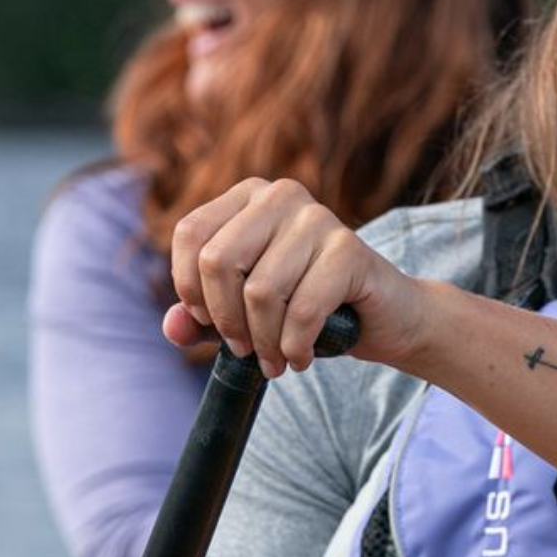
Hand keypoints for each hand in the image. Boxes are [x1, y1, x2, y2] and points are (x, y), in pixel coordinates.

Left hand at [166, 178, 429, 379]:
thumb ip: (202, 318)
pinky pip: (302, 308)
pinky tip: (301, 356)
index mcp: (248, 197)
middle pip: (219, 261)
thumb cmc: (308, 308)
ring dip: (265, 342)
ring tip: (275, 360)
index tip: (211, 323)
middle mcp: (280, 196)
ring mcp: (318, 218)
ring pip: (261, 291)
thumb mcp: (245, 314)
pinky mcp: (349, 249)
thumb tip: (173, 327)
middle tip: (245, 350)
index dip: (190, 288)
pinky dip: (295, 345)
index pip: (191, 235)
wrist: (383, 318)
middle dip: (227, 321)